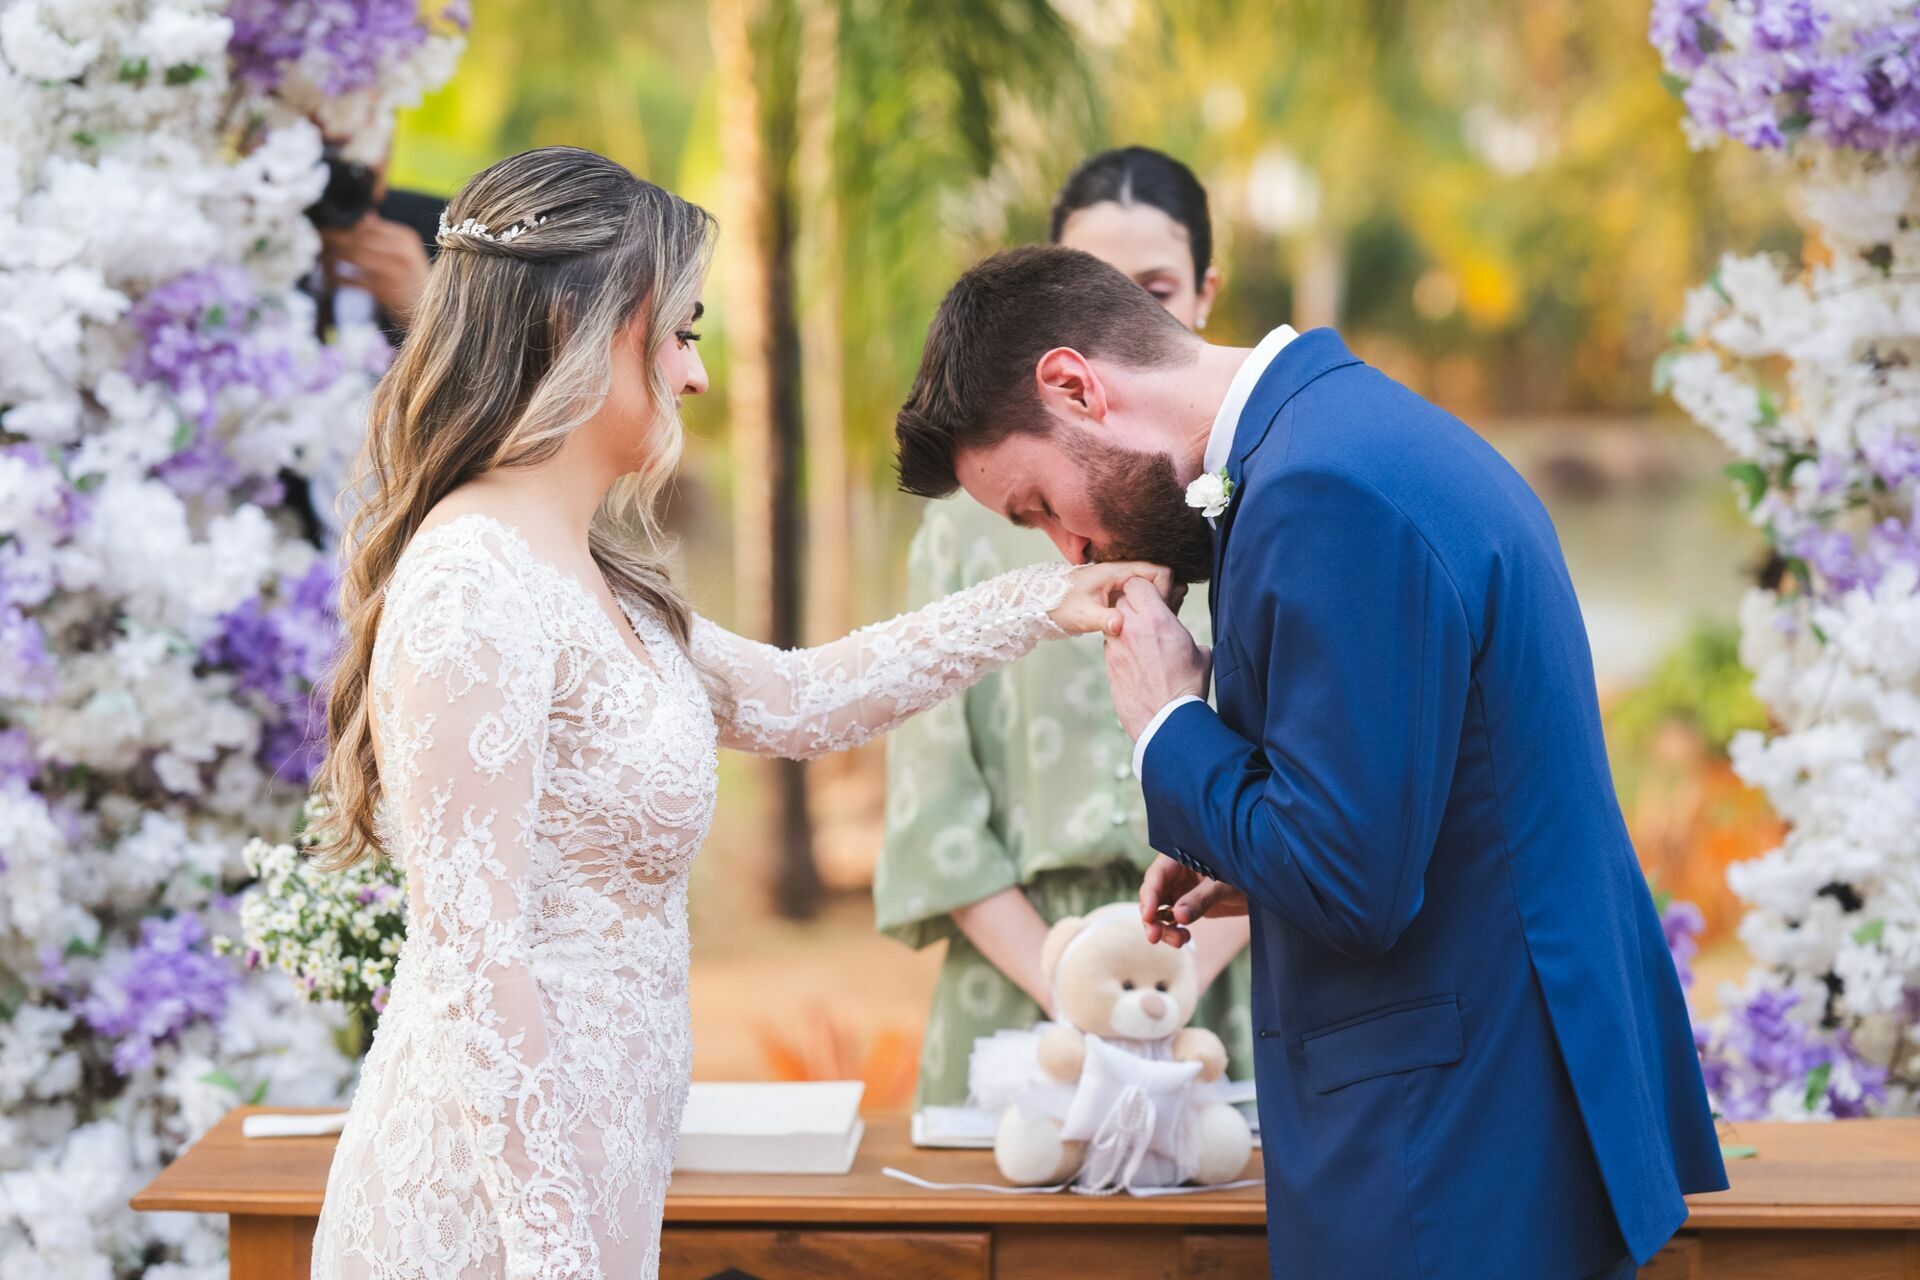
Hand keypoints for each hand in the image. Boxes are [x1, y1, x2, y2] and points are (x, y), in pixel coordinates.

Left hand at [321, 213, 429, 324]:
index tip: (323, 225)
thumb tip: (365, 215)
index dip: (342, 225)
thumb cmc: (415, 284)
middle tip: (313, 239)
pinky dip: (335, 279)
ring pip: (352, 256)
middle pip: (357, 238)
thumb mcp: (407, 255)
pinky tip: (327, 278)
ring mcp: (393, 270)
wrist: (438, 316)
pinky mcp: (384, 291)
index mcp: (405, 237)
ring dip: (330, 257)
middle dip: (332, 239)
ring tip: (317, 258)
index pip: (365, 225)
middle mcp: (400, 250)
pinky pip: (351, 280)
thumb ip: (386, 237)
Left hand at [1047, 561, 1172, 635]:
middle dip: (1166, 596)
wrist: (1039, 602)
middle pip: (1158, 577)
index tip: (1160, 611)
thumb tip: (1120, 626)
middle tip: (1165, 619)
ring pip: (1150, 586)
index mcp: (1116, 571)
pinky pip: (1140, 594)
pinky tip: (1144, 624)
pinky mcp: (1116, 591)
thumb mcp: (1081, 615)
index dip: (1165, 590)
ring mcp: (1119, 580)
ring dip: (1157, 602)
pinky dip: (1147, 606)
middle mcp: (1121, 572)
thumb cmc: (1058, 605)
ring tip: (1158, 622)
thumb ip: (1103, 620)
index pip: (1158, 571)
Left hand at [1103, 577, 1209, 738]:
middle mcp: (1131, 629)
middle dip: (1132, 605)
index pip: (1137, 583)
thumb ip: (1187, 636)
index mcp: (1156, 620)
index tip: (1154, 597)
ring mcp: (1116, 647)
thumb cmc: (1187, 687)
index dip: (1145, 588)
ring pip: (1112, 623)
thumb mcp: (1199, 654)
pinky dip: (1120, 647)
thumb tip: (1190, 641)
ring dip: (1124, 626)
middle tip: (1147, 617)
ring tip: (1142, 641)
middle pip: (1120, 600)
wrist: (1166, 721)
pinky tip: (1136, 660)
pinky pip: (1111, 646)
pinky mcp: (1109, 666)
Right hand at [1140, 854, 1247, 947]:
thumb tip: (1178, 917)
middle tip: (1154, 937)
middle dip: (1151, 918)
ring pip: (1158, 911)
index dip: (1150, 896)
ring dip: (1163, 929)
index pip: (1157, 876)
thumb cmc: (1245, 874)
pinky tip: (1183, 939)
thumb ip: (1201, 899)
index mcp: (1179, 857)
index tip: (1148, 917)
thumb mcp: (1224, 885)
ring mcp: (1179, 889)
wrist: (1262, 886)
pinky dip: (1173, 931)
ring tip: (1179, 941)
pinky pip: (1170, 920)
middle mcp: (1174, 873)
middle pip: (1152, 895)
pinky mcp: (1185, 905)